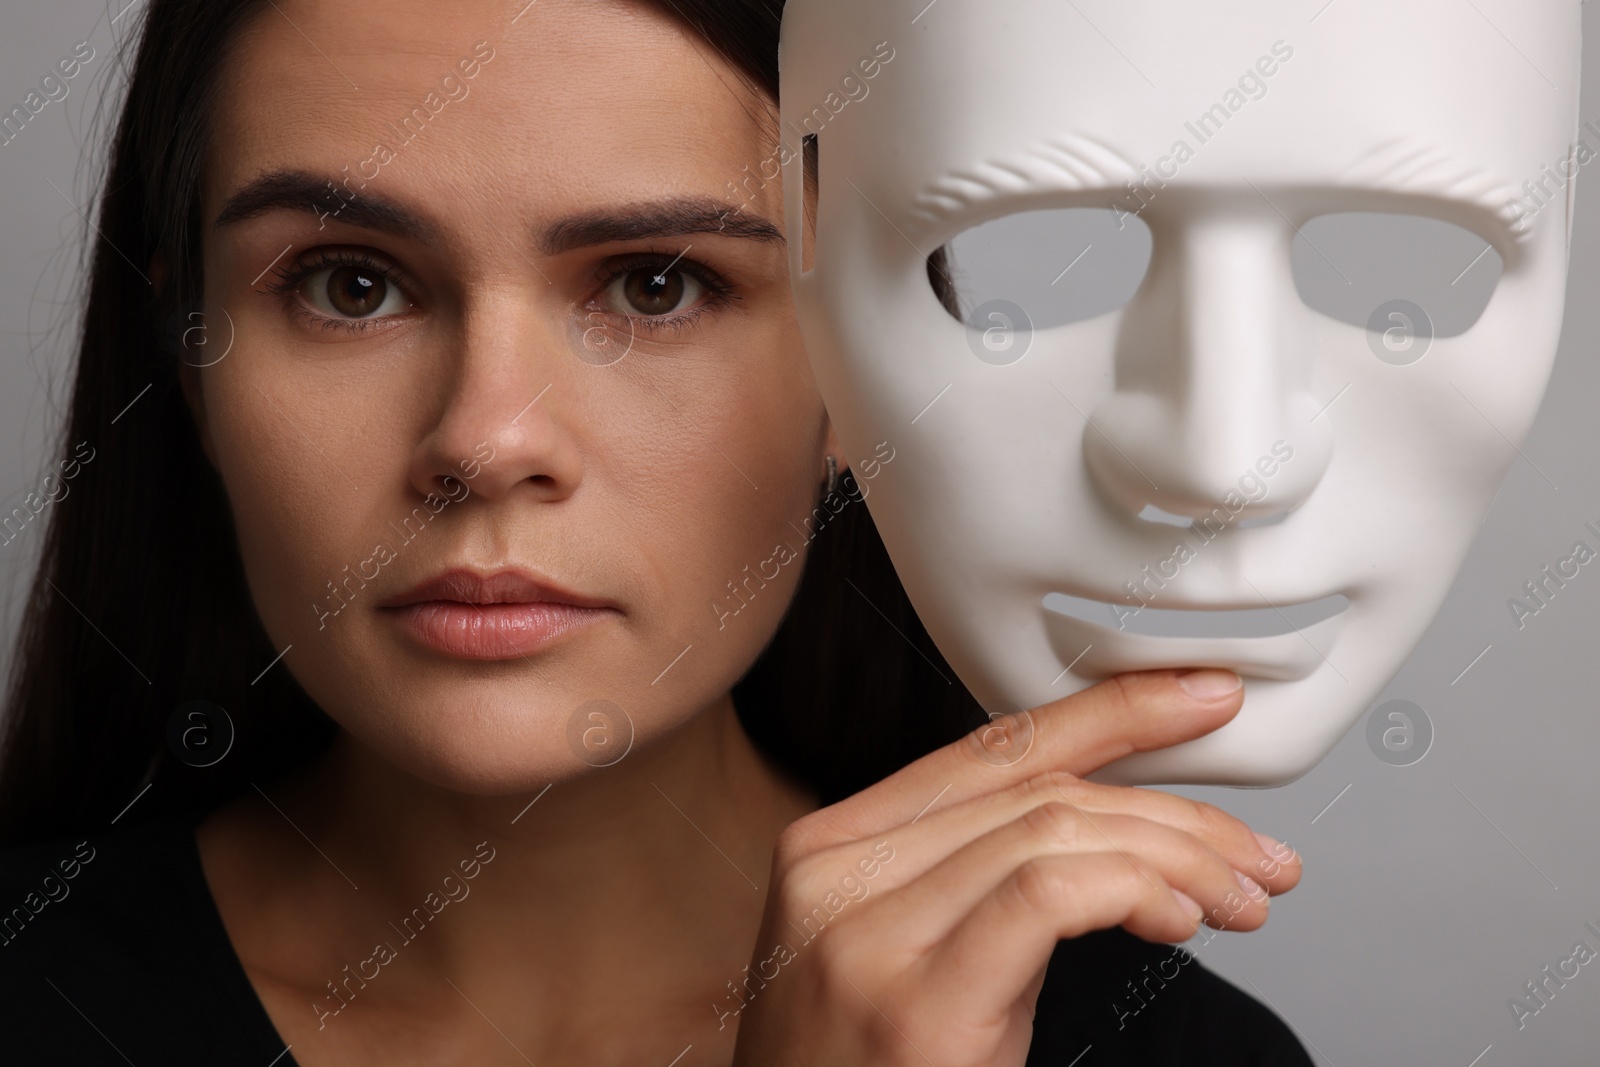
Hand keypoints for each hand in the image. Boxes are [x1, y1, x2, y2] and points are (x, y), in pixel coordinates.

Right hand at [727, 669, 1301, 1066]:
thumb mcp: (902, 960)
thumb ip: (973, 884)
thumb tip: (1110, 833)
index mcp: (831, 850)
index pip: (991, 750)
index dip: (1109, 714)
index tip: (1198, 703)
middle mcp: (836, 874)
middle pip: (1035, 791)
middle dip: (1172, 810)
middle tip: (1257, 855)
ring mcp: (865, 936)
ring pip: (1052, 830)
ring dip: (1176, 857)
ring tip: (1240, 898)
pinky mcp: (915, 1007)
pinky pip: (1045, 895)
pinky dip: (1133, 889)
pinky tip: (1177, 919)